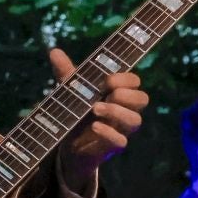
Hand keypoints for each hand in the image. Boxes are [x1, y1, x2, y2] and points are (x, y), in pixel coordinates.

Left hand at [49, 58, 146, 178]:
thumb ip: (66, 73)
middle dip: (126, 95)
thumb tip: (54, 51)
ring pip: (135, 120)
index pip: (134, 82)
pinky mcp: (112, 146)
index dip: (125, 79)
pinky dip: (108, 133)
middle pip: (142, 99)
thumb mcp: (71, 91)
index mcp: (119, 93)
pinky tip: (94, 127)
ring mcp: (121, 129)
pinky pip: (121, 141)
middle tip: (106, 94)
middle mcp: (125, 110)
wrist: (68, 142)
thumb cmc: (77, 111)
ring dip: (116, 112)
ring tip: (95, 109)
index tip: (106, 80)